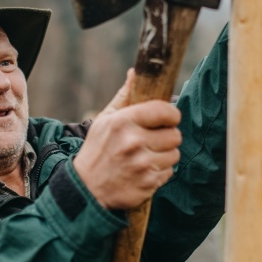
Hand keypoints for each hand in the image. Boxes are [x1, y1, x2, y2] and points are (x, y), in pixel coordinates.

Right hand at [74, 71, 182, 209]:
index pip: (165, 111)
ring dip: (164, 155)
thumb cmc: (97, 149)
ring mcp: (142, 164)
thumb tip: (135, 73)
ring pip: (174, 154)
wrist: (86, 188)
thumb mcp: (105, 120)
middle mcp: (133, 142)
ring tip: (146, 156)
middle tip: (153, 140)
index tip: (167, 119)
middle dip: (167, 137)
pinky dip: (160, 172)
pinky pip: (169, 172)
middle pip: (175, 135)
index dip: (171, 115)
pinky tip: (144, 170)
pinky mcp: (148, 183)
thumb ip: (124, 96)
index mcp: (123, 122)